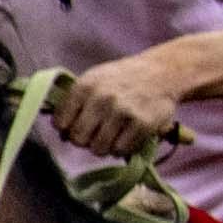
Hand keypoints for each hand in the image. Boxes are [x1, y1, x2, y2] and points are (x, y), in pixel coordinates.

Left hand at [55, 57, 182, 161]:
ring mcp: (123, 111)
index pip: (60, 123)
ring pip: (98, 149)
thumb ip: (73, 103)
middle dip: (84, 140)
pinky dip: (121, 148)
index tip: (75, 125)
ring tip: (110, 135)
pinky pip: (121, 150)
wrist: (161, 72)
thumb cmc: (120, 79)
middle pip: (78, 139)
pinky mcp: (143, 123)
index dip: (66, 128)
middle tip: (94, 133)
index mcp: (84, 86)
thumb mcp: (93, 80)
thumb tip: (62, 134)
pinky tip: (125, 136)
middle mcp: (102, 98)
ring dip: (103, 147)